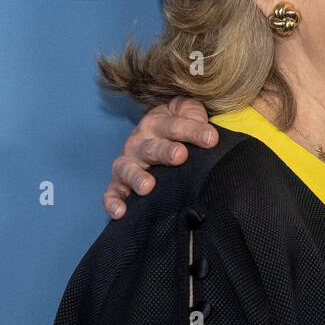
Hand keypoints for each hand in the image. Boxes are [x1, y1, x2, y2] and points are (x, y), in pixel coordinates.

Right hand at [103, 95, 217, 218]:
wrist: (158, 133)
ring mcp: (128, 163)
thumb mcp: (186, 112)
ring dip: (137, 177)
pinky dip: (113, 202)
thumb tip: (203, 127)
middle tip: (180, 156)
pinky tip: (120, 211)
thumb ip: (194, 113)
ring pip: (128, 169)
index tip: (211, 139)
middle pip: (152, 148)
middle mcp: (139, 142)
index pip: (175, 125)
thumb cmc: (178, 125)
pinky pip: (112, 193)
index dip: (193, 131)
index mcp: (157, 123)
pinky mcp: (119, 183)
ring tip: (148, 186)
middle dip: (165, 152)